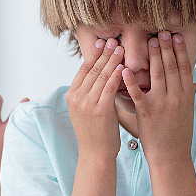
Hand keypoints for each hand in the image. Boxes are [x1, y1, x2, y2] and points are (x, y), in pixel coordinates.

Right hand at [66, 38, 124, 157]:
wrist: (96, 155)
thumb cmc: (95, 133)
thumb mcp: (86, 109)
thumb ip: (91, 92)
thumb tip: (103, 74)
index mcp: (71, 95)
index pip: (83, 69)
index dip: (93, 54)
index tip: (102, 42)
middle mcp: (76, 97)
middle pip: (92, 69)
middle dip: (104, 53)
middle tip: (114, 40)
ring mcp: (86, 103)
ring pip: (101, 76)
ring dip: (112, 60)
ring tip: (121, 48)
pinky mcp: (99, 110)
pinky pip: (109, 87)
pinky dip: (116, 75)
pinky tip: (123, 66)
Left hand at [122, 31, 195, 163]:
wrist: (172, 157)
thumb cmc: (178, 135)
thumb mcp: (187, 113)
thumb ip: (187, 96)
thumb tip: (192, 83)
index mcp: (186, 96)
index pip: (184, 68)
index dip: (179, 51)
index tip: (175, 36)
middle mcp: (176, 97)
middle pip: (171, 67)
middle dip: (165, 48)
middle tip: (160, 32)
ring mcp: (162, 104)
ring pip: (157, 75)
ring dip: (153, 56)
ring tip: (149, 41)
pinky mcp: (147, 113)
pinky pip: (138, 93)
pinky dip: (131, 81)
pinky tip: (125, 69)